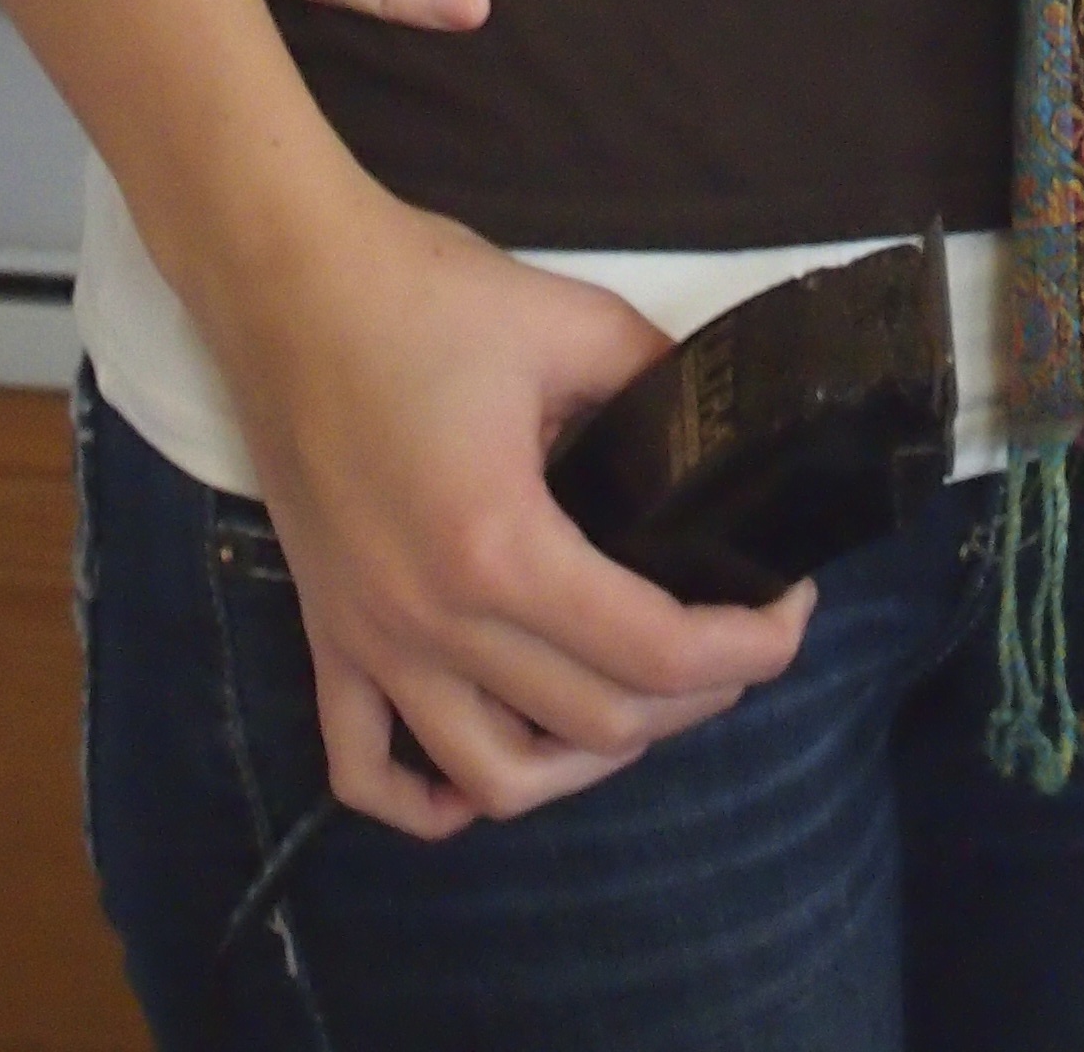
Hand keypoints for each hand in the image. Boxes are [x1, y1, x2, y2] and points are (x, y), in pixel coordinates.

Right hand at [231, 180, 812, 834]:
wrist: (289, 285)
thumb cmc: (424, 294)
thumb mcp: (575, 320)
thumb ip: (661, 380)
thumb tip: (727, 425)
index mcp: (501, 545)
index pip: (654, 651)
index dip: (749, 646)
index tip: (794, 607)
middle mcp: (432, 621)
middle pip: (595, 724)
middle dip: (694, 696)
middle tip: (737, 634)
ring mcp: (370, 642)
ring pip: (493, 779)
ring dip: (584, 762)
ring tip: (638, 702)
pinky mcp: (327, 638)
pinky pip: (365, 771)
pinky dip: (429, 799)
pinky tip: (484, 771)